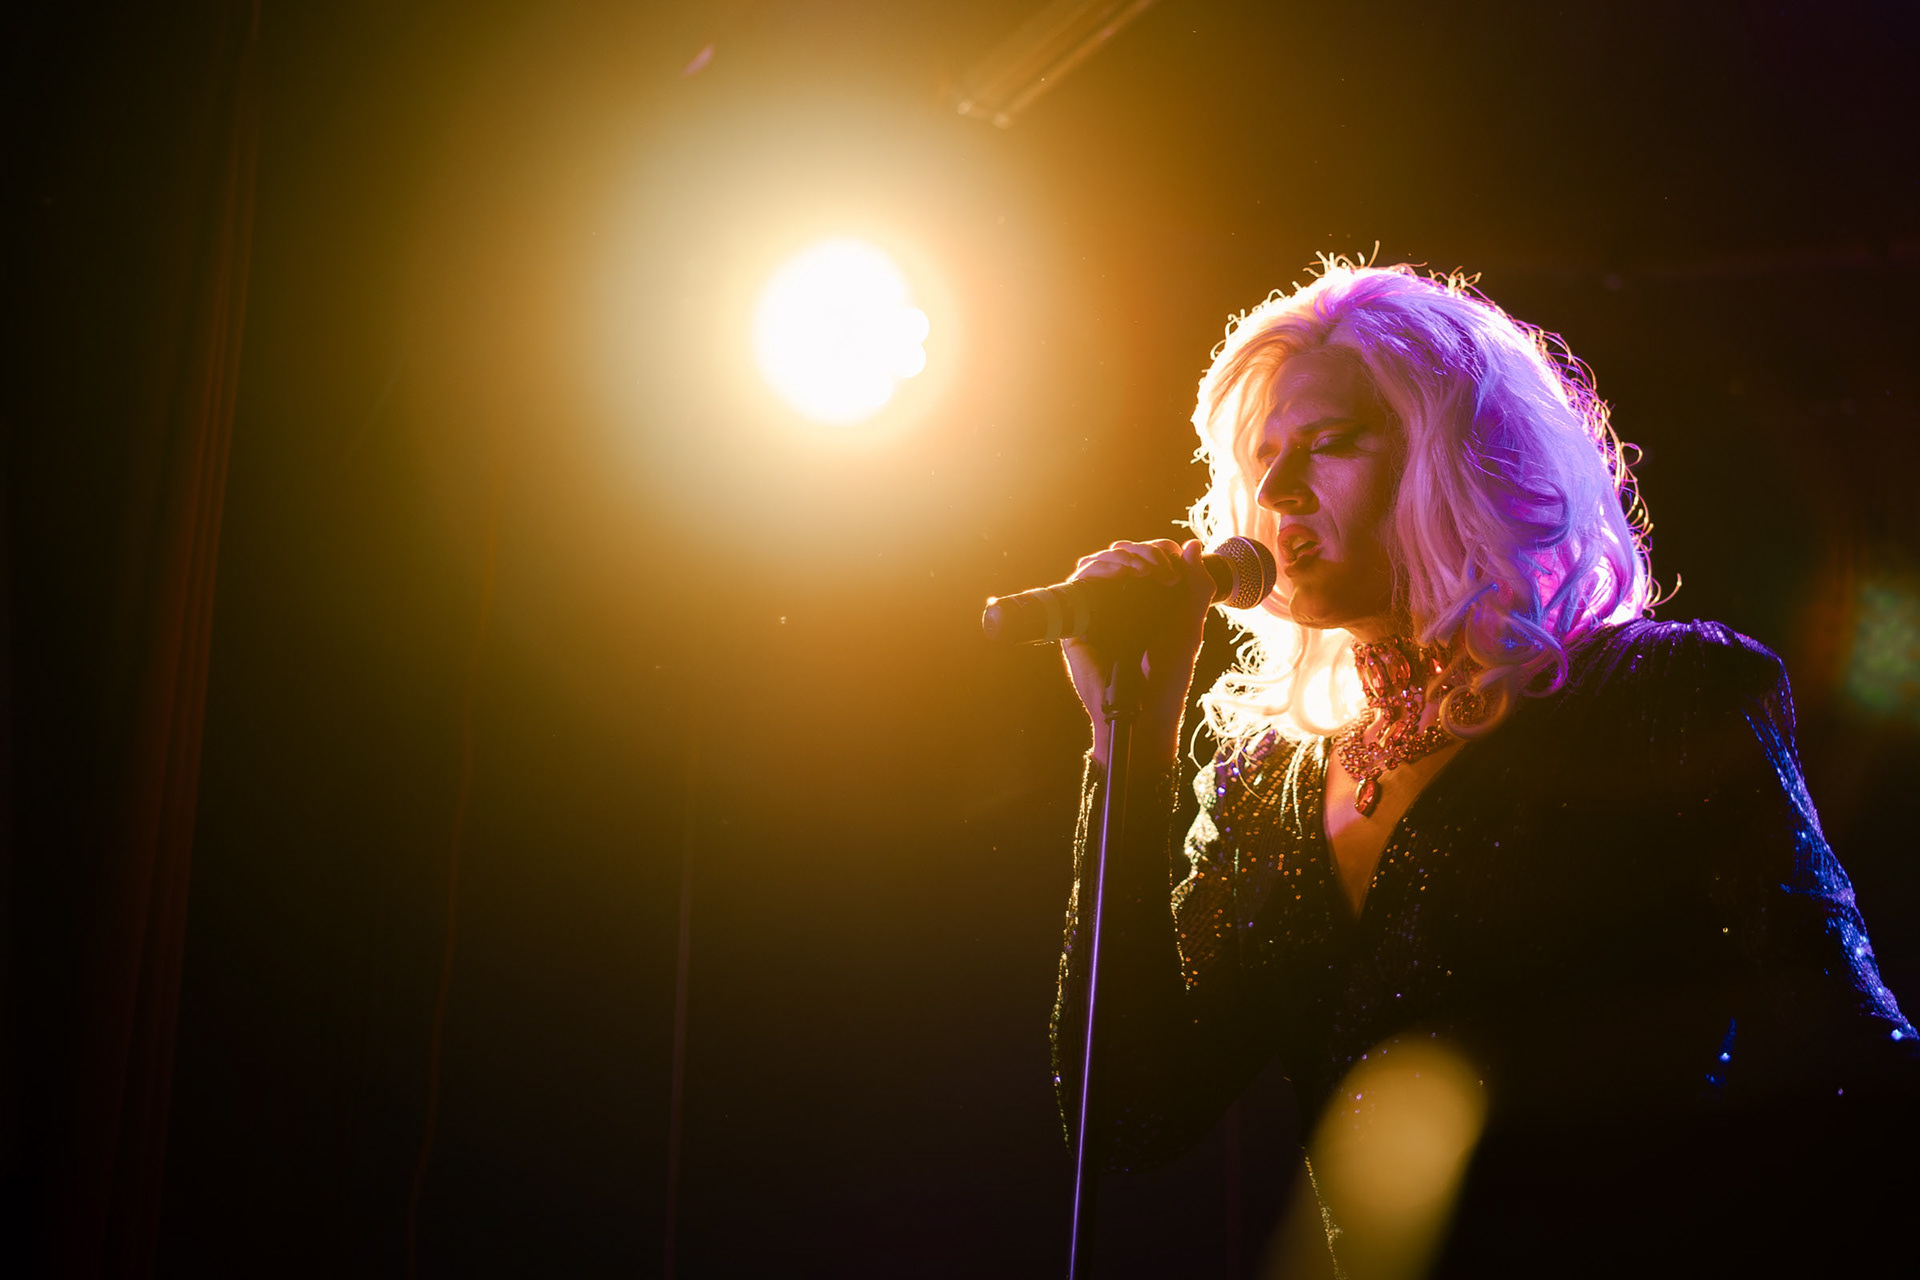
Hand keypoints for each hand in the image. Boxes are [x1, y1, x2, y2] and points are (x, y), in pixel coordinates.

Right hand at [1061, 538, 1214, 766]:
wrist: (1146, 703)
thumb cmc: (1169, 671)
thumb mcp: (1191, 624)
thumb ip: (1198, 586)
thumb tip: (1191, 544)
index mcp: (1147, 596)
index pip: (1147, 556)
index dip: (1158, 552)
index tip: (1172, 569)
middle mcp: (1121, 597)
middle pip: (1122, 554)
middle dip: (1140, 552)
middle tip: (1156, 569)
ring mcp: (1098, 606)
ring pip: (1099, 562)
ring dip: (1120, 556)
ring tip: (1138, 569)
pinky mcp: (1078, 618)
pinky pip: (1080, 582)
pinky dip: (1098, 569)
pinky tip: (1118, 574)